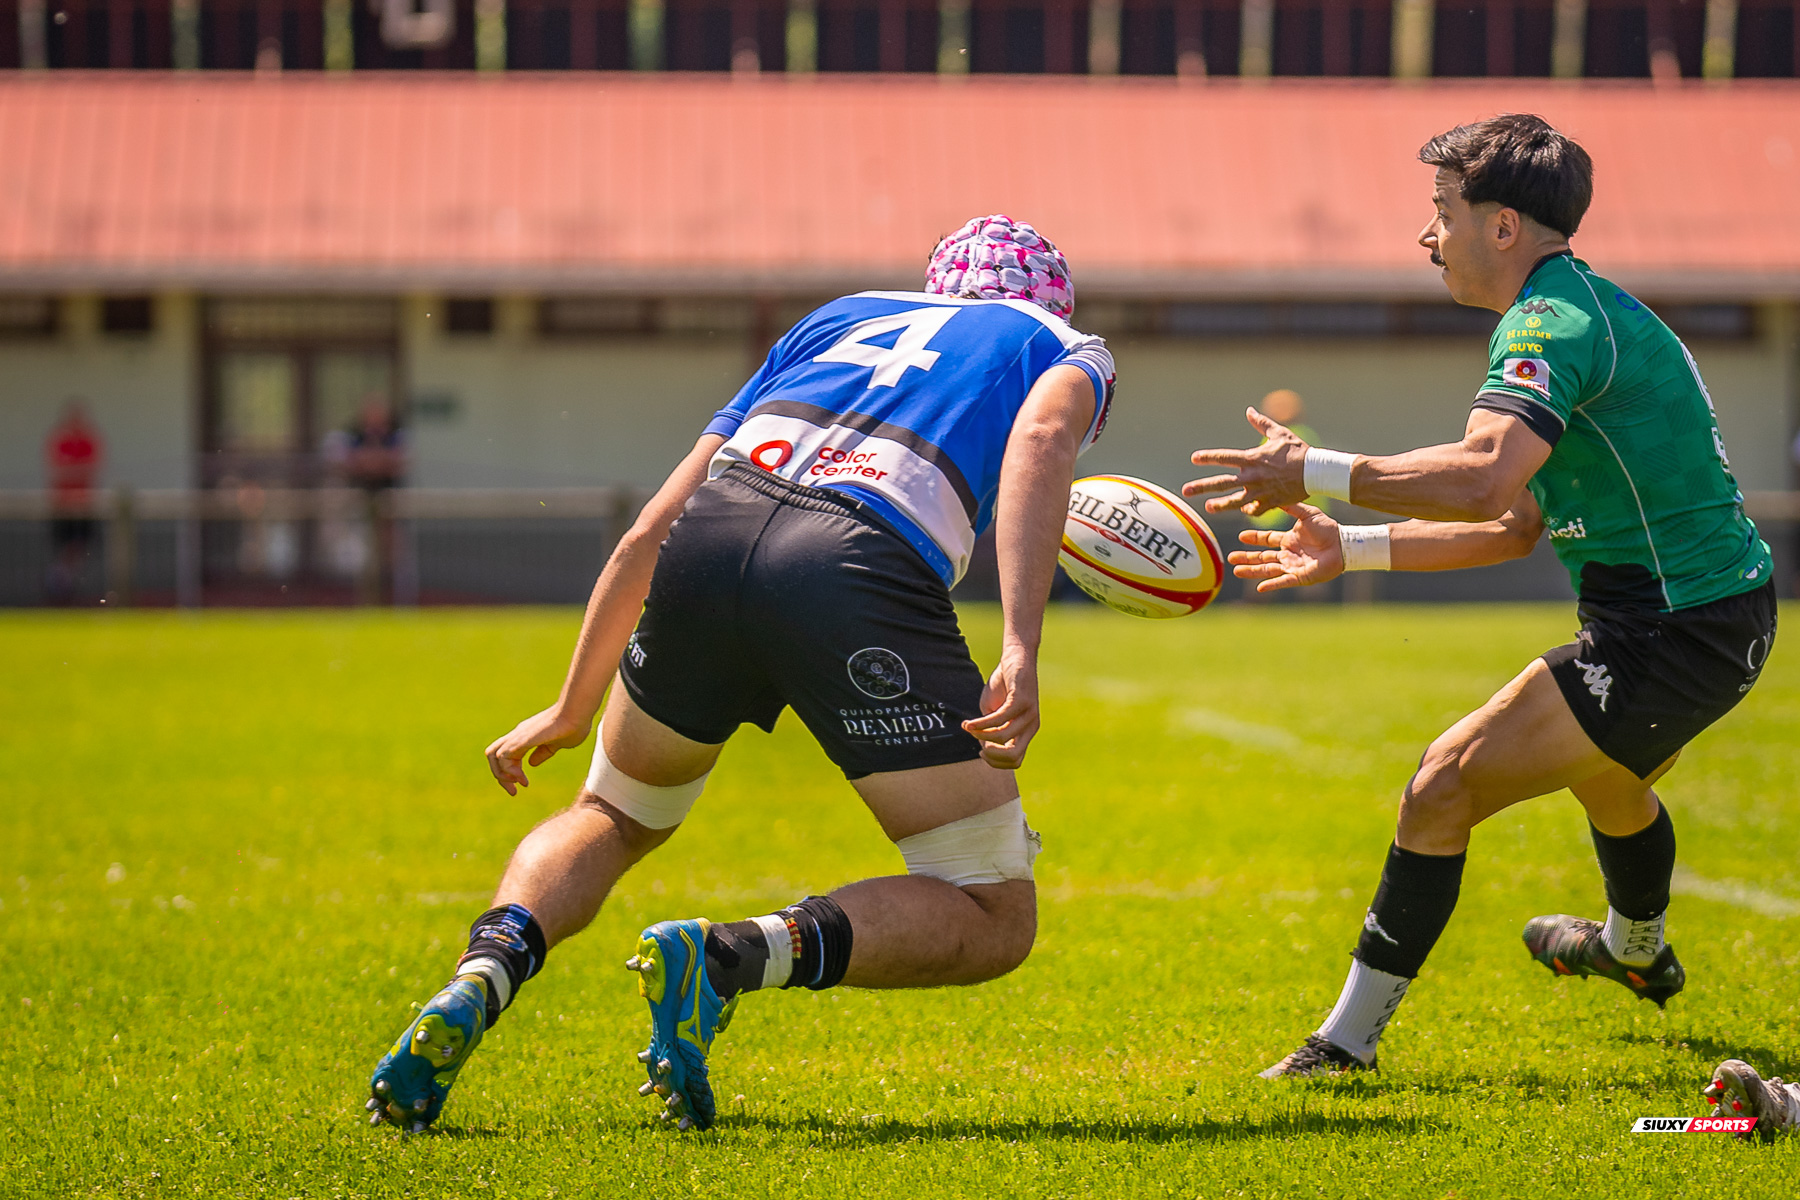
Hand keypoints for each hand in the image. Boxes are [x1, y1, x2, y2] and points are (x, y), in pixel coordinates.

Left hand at [484, 705, 594, 794]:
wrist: (577, 714)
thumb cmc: (573, 726)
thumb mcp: (556, 744)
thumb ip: (543, 753)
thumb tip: (531, 763)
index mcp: (525, 736)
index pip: (505, 755)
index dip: (509, 773)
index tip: (524, 785)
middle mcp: (517, 735)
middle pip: (493, 755)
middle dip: (500, 776)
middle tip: (514, 791)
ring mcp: (518, 735)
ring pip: (493, 755)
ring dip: (503, 774)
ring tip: (520, 783)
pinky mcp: (522, 739)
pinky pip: (503, 756)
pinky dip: (509, 770)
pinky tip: (522, 778)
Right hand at [961, 646, 1039, 769]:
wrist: (1015, 659)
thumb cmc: (1003, 687)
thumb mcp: (993, 713)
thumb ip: (989, 731)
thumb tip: (983, 748)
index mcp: (1026, 732)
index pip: (1016, 761)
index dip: (996, 762)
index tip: (980, 750)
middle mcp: (1031, 726)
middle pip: (1014, 757)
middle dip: (992, 755)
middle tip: (978, 745)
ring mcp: (1029, 713)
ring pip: (1004, 737)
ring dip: (981, 734)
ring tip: (968, 726)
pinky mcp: (1022, 699)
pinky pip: (1001, 718)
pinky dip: (982, 723)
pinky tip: (970, 722)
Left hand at [1183, 408, 1310, 516]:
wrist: (1316, 471)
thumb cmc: (1298, 451)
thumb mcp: (1279, 434)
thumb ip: (1261, 423)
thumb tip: (1249, 411)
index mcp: (1252, 458)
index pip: (1224, 458)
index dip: (1208, 458)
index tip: (1194, 459)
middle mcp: (1252, 476)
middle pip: (1222, 483)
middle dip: (1202, 487)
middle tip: (1186, 491)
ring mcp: (1260, 491)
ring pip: (1235, 501)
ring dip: (1220, 505)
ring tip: (1208, 507)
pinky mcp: (1270, 503)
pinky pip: (1255, 510)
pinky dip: (1248, 510)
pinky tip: (1243, 510)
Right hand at [1228, 504, 1343, 592]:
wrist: (1343, 543)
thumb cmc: (1328, 528)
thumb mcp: (1307, 514)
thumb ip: (1291, 507)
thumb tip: (1274, 497)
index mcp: (1288, 540)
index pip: (1266, 540)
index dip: (1253, 539)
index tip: (1240, 537)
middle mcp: (1288, 554)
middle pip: (1262, 557)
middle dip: (1246, 558)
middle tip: (1230, 558)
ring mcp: (1293, 566)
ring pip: (1267, 570)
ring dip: (1252, 571)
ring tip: (1236, 571)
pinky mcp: (1300, 577)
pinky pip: (1283, 581)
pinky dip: (1272, 584)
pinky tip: (1259, 588)